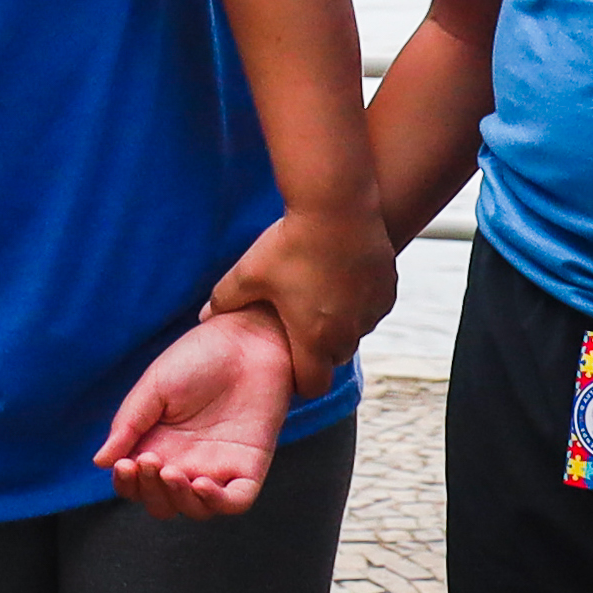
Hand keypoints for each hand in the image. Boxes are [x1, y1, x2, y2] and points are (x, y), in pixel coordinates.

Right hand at [98, 304, 292, 517]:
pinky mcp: (249, 468)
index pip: (136, 483)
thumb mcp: (154, 387)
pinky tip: (202, 484)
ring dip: (178, 499)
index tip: (124, 465)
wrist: (246, 339)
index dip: (126, 483)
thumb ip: (128, 425)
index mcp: (158, 445)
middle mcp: (186, 463)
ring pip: (195, 509)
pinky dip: (217, 503)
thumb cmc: (197, 357)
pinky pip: (234, 501)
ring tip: (171, 472)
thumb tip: (99, 461)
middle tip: (149, 462)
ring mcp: (218, 468)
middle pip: (162, 503)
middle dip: (149, 491)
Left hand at [205, 204, 396, 399]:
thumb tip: (204, 315)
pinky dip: (358, 302)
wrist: (336, 207)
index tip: (288, 365)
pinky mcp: (388, 290)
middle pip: (334, 358)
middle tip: (299, 322)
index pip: (312, 385)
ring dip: (341, 323)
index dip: (299, 381)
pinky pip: (372, 308)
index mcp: (314, 339)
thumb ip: (225, 300)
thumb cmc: (289, 244)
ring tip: (319, 293)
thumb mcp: (248, 273)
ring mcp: (372, 312)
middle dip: (318, 349)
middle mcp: (349, 333)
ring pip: (355, 332)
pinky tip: (341, 277)